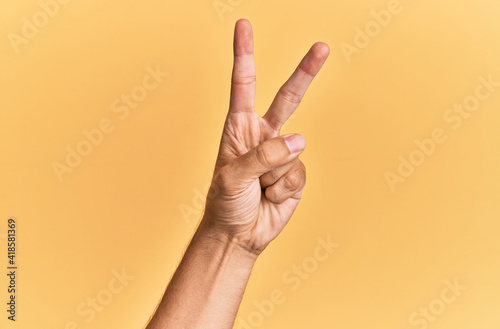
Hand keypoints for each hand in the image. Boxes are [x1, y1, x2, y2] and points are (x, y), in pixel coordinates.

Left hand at [201, 19, 328, 254]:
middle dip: (304, 73)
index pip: (243, 85)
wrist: (238, 234)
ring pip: (292, 151)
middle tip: (321, 48)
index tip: (244, 26)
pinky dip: (283, 189)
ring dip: (273, 175)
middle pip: (288, 98)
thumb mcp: (231, 176)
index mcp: (239, 127)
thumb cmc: (225, 202)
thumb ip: (263, 155)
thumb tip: (299, 139)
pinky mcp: (296, 175)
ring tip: (257, 189)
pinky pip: (298, 173)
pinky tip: (270, 197)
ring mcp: (282, 155)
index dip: (244, 54)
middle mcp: (263, 135)